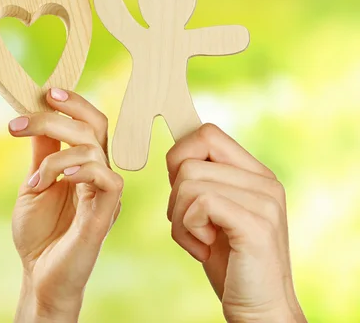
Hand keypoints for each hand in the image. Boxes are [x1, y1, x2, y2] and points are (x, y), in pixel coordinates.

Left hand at [10, 89, 122, 322]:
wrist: (38, 275)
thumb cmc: (39, 233)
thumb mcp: (35, 182)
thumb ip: (43, 151)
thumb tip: (40, 113)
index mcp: (84, 166)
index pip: (90, 123)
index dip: (73, 103)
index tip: (46, 92)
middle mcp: (99, 175)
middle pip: (94, 127)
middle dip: (58, 116)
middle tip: (18, 123)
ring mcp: (104, 193)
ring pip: (95, 150)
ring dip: (56, 157)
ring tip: (35, 181)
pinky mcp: (105, 214)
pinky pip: (108, 180)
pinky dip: (81, 170)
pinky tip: (57, 179)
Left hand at [166, 124, 305, 322]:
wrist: (259, 308)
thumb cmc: (229, 262)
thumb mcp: (212, 215)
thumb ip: (202, 183)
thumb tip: (174, 157)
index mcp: (255, 174)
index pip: (207, 133)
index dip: (180, 155)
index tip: (179, 189)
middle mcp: (264, 182)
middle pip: (190, 158)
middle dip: (174, 194)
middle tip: (190, 223)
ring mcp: (263, 201)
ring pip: (188, 182)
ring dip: (179, 219)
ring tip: (199, 241)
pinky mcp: (256, 224)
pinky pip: (200, 203)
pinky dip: (188, 230)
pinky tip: (204, 249)